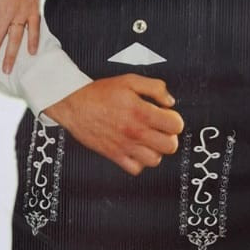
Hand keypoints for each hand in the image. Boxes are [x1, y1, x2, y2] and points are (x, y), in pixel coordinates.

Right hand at [46, 74, 183, 175]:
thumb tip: (170, 102)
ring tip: (148, 141)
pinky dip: (139, 162)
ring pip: (155, 160)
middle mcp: (135, 132)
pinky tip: (136, 150)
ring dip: (155, 151)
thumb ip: (155, 88)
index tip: (167, 117)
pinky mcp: (114, 155)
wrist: (74, 104)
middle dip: (169, 137)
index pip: (175, 126)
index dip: (174, 120)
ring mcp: (125, 146)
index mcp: (141, 112)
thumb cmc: (99, 93)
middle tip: (160, 130)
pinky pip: (136, 169)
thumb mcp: (130, 80)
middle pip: (170, 146)